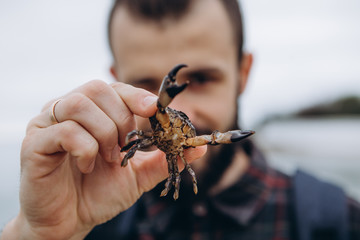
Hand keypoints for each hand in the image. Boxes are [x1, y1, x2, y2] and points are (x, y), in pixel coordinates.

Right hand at [1, 80, 205, 239]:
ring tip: (107, 158)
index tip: (154, 110)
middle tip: (123, 150)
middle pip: (98, 89)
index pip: (116, 88)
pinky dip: (84, 148)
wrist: (70, 221)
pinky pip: (64, 130)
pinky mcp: (36, 142)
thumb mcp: (138, 175)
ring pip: (80, 104)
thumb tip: (199, 147)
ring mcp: (49, 123)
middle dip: (120, 120)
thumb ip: (164, 159)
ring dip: (103, 133)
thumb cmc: (100, 193)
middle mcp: (69, 111)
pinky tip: (86, 165)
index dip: (136, 95)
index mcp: (94, 112)